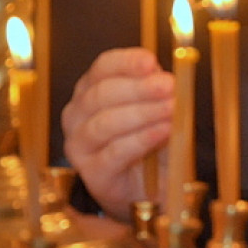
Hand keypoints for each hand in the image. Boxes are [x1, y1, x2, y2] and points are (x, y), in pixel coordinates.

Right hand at [61, 48, 173, 219]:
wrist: (152, 186)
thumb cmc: (152, 140)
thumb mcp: (158, 108)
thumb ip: (159, 91)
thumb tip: (165, 77)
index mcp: (91, 90)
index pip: (102, 68)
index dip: (126, 62)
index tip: (151, 62)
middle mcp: (77, 115)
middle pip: (101, 94)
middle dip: (138, 88)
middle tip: (168, 85)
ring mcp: (80, 145)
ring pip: (105, 123)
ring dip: (142, 113)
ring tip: (171, 109)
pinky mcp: (92, 174)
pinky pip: (114, 153)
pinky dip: (141, 139)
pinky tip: (163, 131)